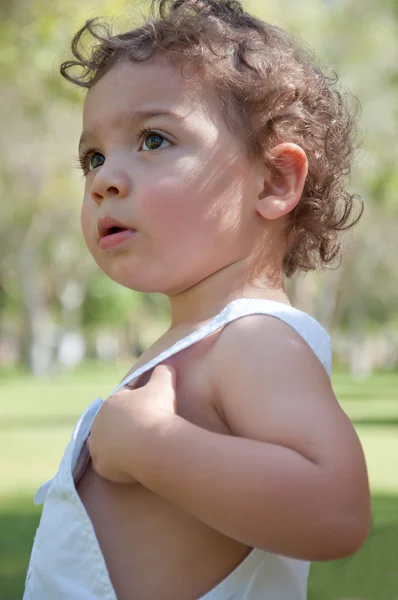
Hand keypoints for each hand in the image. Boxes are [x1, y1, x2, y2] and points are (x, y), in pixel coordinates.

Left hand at [87, 364, 176, 483]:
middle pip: (113, 424)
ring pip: (107, 444)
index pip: (123, 402)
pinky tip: (132, 464)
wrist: (152, 443)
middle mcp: (99, 423)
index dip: (137, 406)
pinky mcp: (100, 465)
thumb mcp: (164, 384)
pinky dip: (118, 465)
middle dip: (126, 427)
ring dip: (118, 446)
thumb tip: (167, 364)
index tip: (150, 412)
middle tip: (145, 433)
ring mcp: (97, 445)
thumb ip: (163, 371)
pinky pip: (108, 464)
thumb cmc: (156, 411)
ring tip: (137, 450)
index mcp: (111, 402)